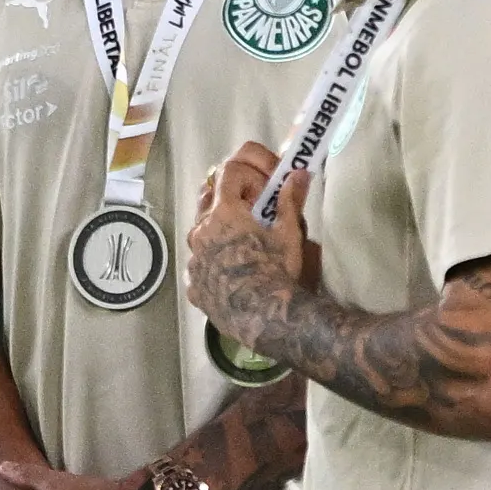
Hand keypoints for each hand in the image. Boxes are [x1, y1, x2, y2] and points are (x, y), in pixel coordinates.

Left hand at [184, 144, 315, 352]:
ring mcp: (192, 259)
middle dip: (228, 198)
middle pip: (208, 199)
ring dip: (218, 231)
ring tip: (242, 246)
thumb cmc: (277, 270)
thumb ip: (290, 200)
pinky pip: (199, 265)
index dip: (248, 175)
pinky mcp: (193, 285)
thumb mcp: (288, 233)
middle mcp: (200, 231)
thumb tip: (298, 173)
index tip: (262, 190)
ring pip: (200, 233)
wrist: (265, 316)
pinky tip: (232, 274)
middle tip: (251, 212)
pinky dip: (213, 263)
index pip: (228, 173)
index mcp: (223, 212)